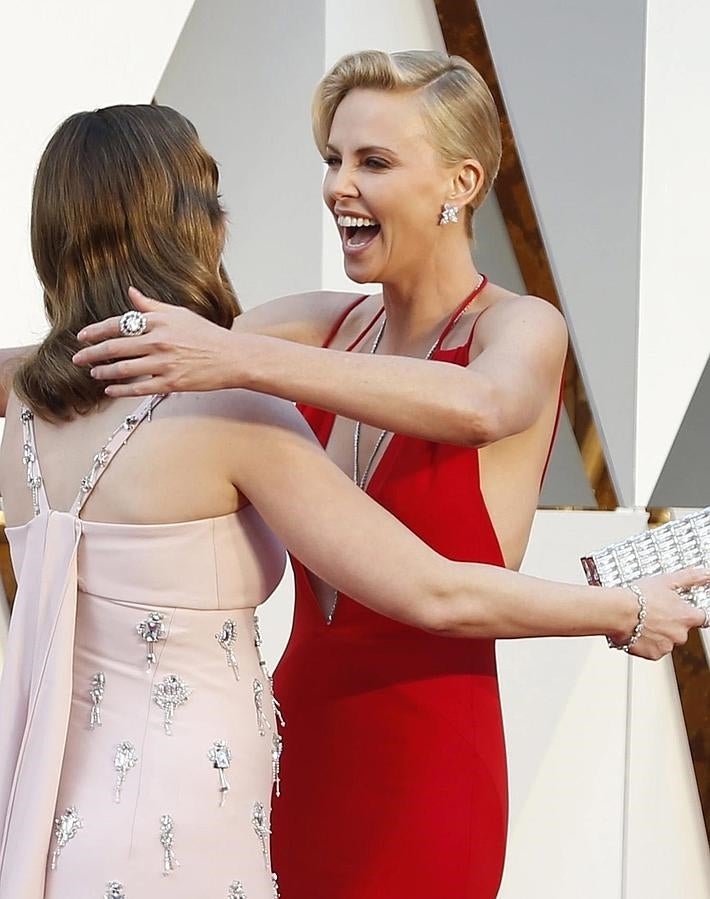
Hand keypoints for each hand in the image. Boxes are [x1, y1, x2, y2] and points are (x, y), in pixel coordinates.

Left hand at [73, 288, 240, 396]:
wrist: (232, 357)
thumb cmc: (207, 335)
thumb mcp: (180, 314)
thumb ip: (152, 306)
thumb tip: (131, 293)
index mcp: (158, 322)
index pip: (118, 325)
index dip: (96, 331)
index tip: (81, 336)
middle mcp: (158, 341)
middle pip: (114, 348)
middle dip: (91, 354)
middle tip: (77, 359)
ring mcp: (163, 363)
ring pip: (123, 369)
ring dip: (103, 372)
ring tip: (94, 374)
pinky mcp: (170, 382)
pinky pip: (138, 387)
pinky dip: (120, 390)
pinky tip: (110, 390)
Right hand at [610, 567, 709, 659]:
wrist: (616, 612)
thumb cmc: (638, 597)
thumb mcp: (667, 580)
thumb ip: (690, 578)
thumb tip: (705, 574)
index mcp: (687, 617)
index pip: (701, 618)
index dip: (690, 613)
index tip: (680, 609)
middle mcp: (681, 634)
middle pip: (681, 629)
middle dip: (670, 623)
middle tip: (654, 612)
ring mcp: (667, 645)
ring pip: (666, 639)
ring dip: (658, 633)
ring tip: (642, 620)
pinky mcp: (653, 654)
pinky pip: (653, 649)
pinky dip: (647, 642)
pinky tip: (637, 630)